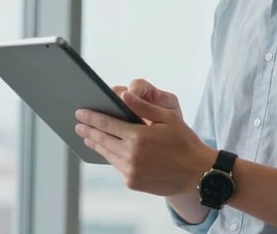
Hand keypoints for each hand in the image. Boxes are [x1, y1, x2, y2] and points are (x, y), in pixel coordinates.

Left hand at [75, 83, 214, 196]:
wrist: (197, 173)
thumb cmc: (184, 141)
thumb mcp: (167, 118)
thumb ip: (143, 107)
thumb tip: (124, 95)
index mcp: (138, 136)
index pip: (107, 124)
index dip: (91, 117)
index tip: (80, 113)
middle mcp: (131, 155)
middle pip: (102, 140)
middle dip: (89, 130)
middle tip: (78, 125)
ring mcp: (131, 171)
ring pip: (108, 154)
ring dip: (97, 144)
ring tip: (89, 137)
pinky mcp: (133, 182)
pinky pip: (118, 166)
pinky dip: (112, 157)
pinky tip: (108, 151)